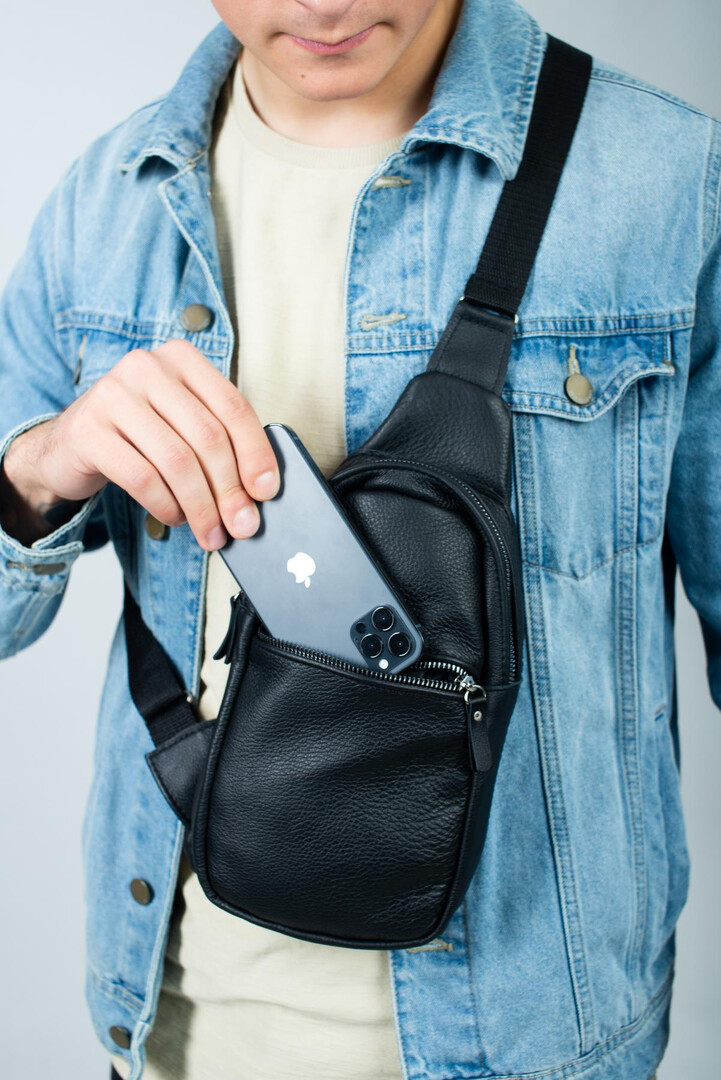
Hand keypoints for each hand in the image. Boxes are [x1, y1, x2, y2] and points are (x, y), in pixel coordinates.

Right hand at [31, 340, 279, 550]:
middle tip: (241, 526)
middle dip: (230, 490)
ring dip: (201, 507)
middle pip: (208, 437)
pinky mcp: (88, 430)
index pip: (233, 407)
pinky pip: (142, 478)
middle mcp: (146, 367)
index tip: (266, 492)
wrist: (68, 445)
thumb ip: (218, 443)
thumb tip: (259, 491)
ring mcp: (112, 395)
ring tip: (210, 532)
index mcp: (180, 359)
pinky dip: (166, 506)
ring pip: (178, 461)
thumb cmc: (137, 437)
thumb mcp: (181, 425)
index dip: (256, 453)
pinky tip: (175, 517)